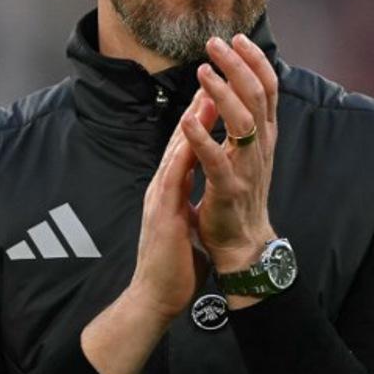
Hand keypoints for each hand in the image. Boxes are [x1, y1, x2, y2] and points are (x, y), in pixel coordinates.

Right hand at [125, 92, 208, 319]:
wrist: (156, 297)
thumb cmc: (174, 264)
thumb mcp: (184, 224)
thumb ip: (187, 203)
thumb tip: (196, 192)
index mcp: (171, 189)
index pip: (188, 146)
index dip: (202, 119)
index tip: (217, 93)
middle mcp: (163, 186)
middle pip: (181, 139)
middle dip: (198, 107)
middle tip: (213, 75)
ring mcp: (160, 197)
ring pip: (176, 150)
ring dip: (191, 120)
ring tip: (206, 91)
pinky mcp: (163, 212)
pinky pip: (173, 176)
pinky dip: (182, 152)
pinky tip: (190, 135)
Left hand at [180, 34, 278, 272]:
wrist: (243, 243)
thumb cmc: (241, 194)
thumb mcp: (249, 151)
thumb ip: (245, 119)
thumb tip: (235, 82)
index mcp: (265, 136)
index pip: (268, 88)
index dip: (255, 61)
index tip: (237, 38)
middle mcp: (261, 147)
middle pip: (256, 96)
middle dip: (236, 66)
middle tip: (215, 44)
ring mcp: (247, 168)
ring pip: (242, 122)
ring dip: (221, 93)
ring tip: (203, 71)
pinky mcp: (228, 189)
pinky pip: (216, 158)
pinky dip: (201, 136)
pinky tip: (187, 118)